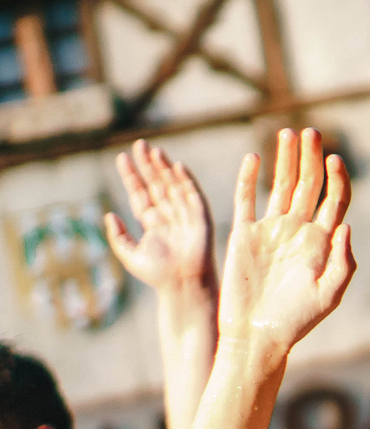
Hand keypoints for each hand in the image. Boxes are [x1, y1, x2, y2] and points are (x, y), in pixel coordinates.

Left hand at [106, 140, 215, 298]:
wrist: (182, 284)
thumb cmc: (157, 274)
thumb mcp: (129, 254)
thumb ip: (118, 235)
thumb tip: (109, 215)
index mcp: (151, 222)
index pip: (139, 193)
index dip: (131, 176)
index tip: (121, 158)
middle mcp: (167, 215)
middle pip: (155, 184)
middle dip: (147, 165)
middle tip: (139, 144)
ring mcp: (184, 214)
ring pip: (172, 185)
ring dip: (163, 168)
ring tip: (153, 150)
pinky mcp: (200, 217)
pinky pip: (192, 194)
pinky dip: (186, 180)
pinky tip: (176, 166)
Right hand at [218, 129, 353, 355]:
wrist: (258, 333)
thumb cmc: (298, 319)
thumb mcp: (329, 293)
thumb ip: (343, 260)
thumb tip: (344, 224)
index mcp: (323, 242)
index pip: (335, 200)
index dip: (337, 179)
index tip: (335, 159)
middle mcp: (298, 231)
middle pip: (309, 186)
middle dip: (311, 158)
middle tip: (313, 131)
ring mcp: (271, 230)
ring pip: (280, 186)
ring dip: (285, 160)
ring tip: (289, 133)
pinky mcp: (244, 234)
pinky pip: (246, 200)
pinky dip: (249, 179)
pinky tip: (254, 158)